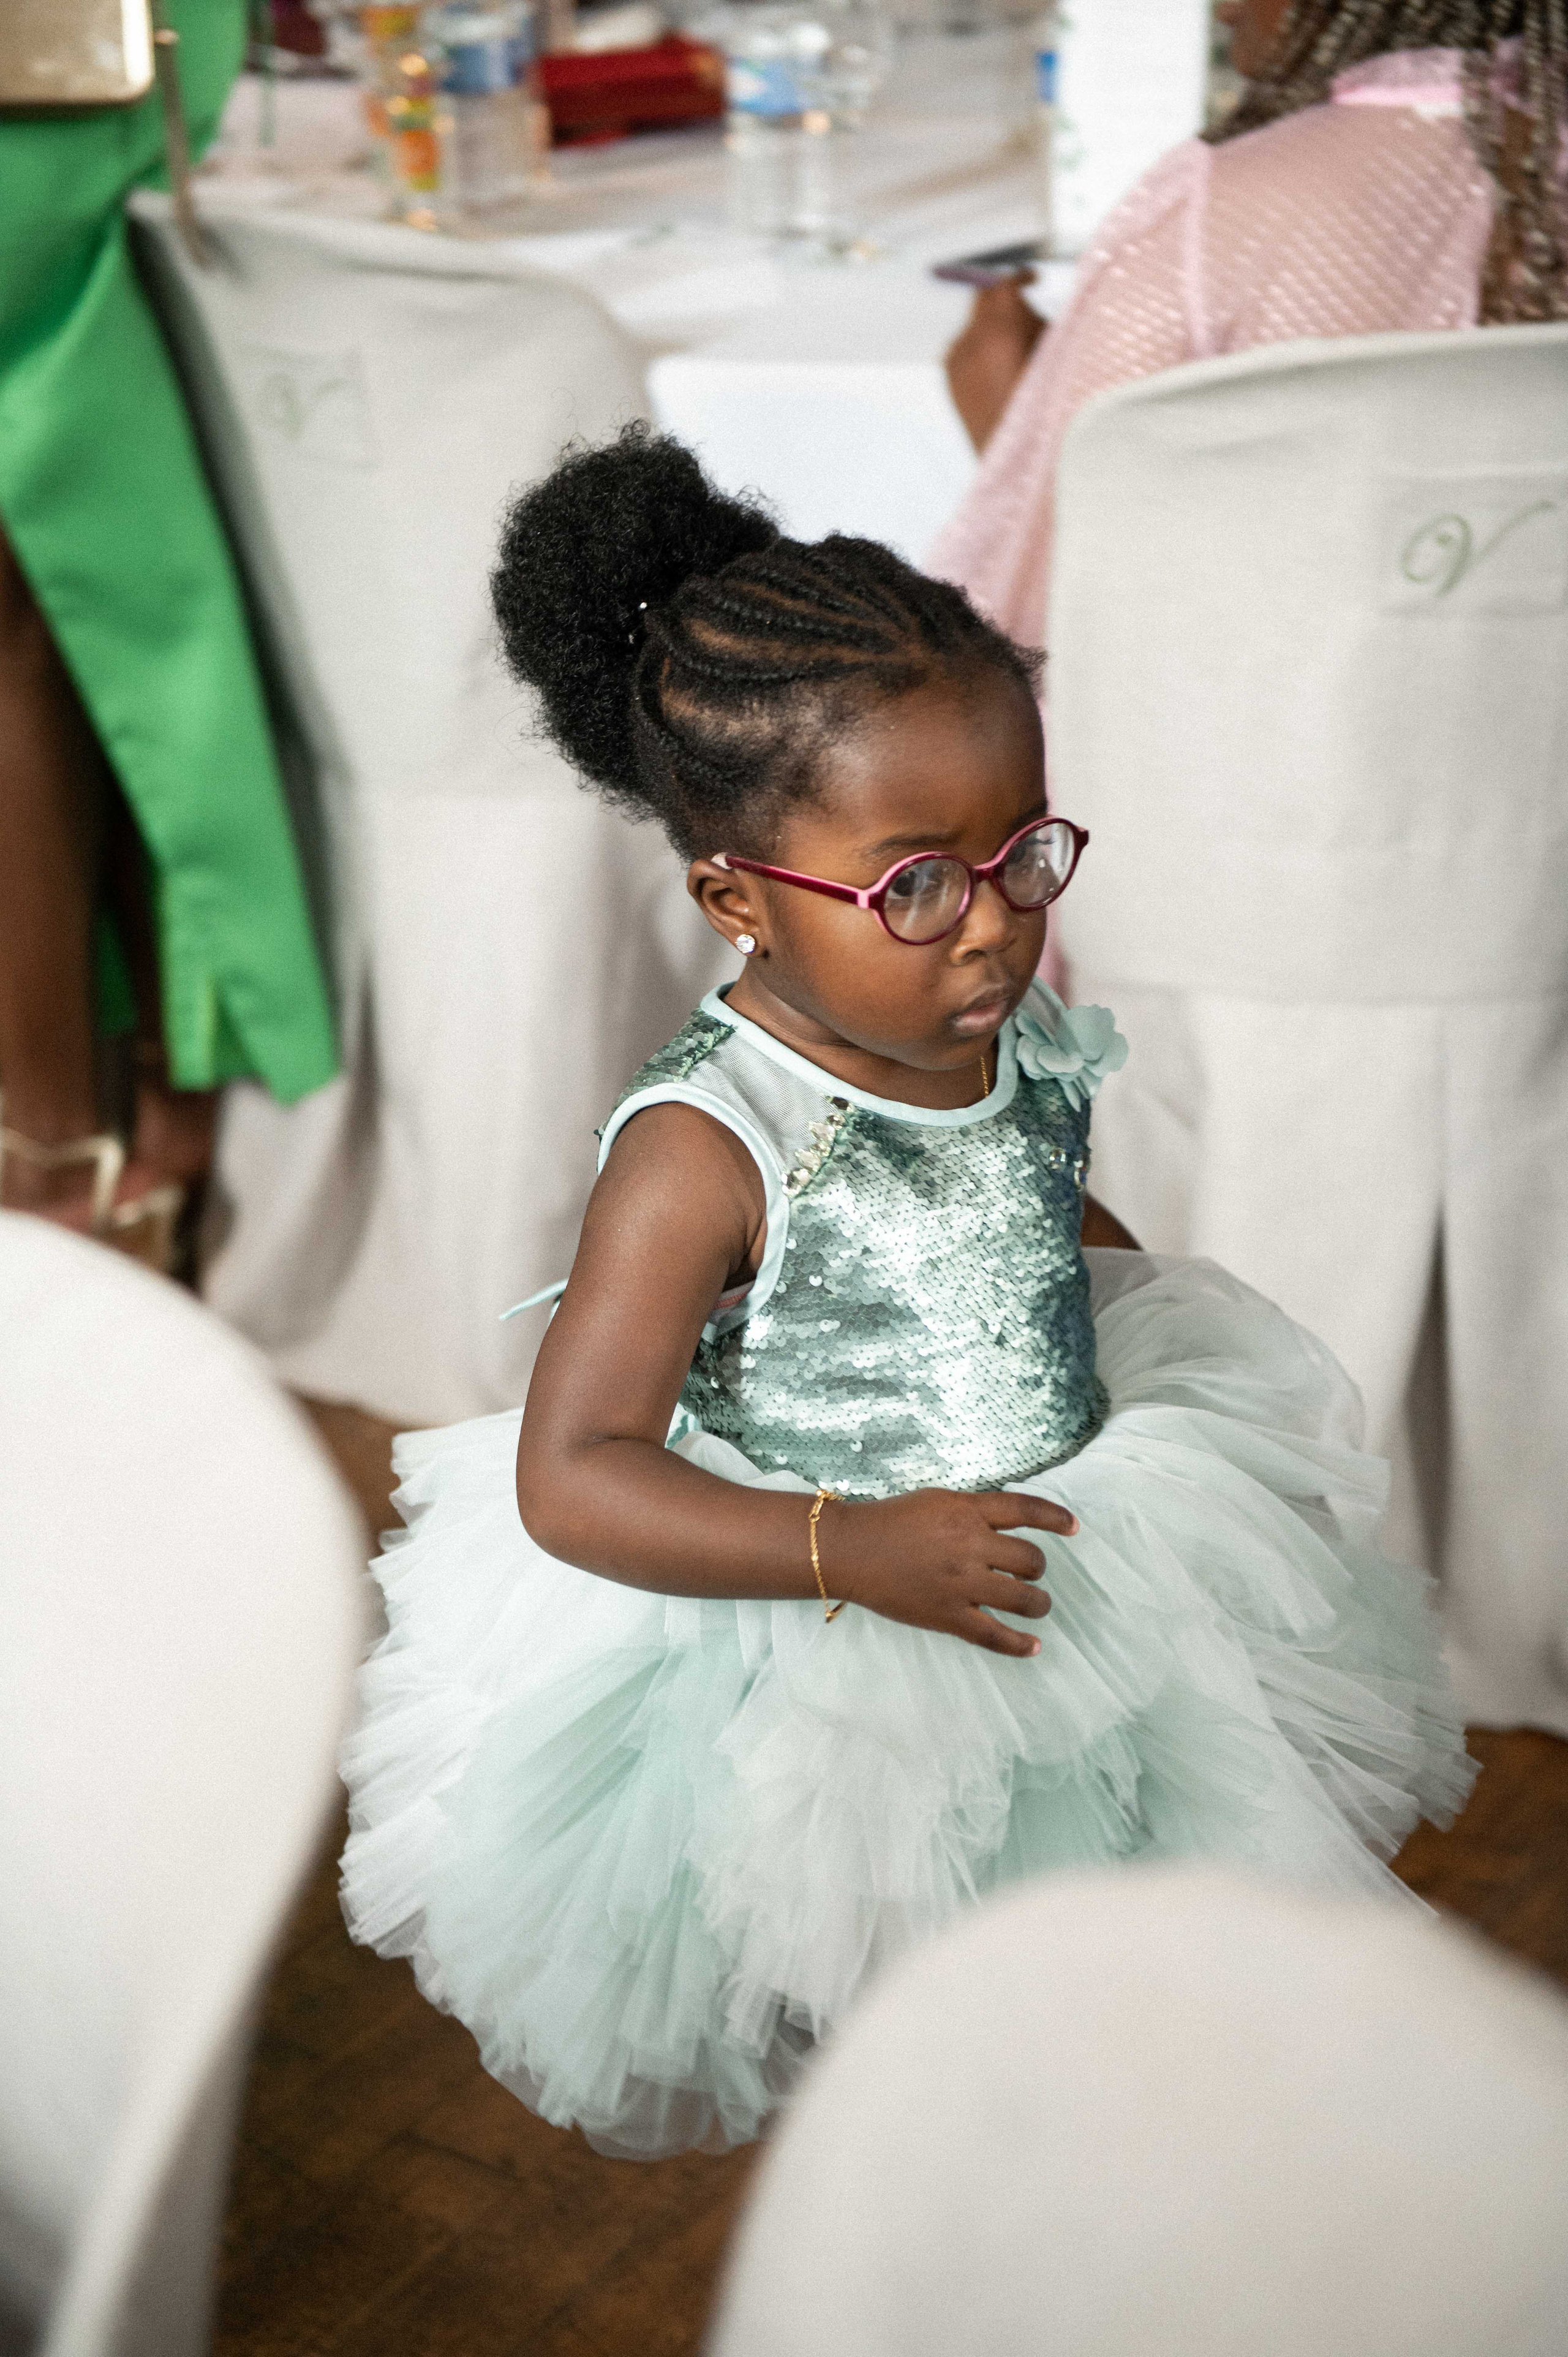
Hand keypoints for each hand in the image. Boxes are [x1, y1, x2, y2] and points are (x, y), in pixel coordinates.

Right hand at [820, 1487, 1072, 1655]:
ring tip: (1036, 1605)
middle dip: (1036, 1567)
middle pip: (1030, 1558)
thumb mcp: (937, 1500)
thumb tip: (1007, 1524)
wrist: (851, 1550)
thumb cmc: (891, 1521)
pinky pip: (994, 1635)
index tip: (1074, 1527)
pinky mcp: (948, 1616)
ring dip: (1038, 1603)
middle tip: (1029, 1573)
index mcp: (967, 1511)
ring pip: (1023, 1598)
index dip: (1056, 1518)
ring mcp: (961, 1583)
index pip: (1025, 1509)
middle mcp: (970, 1545)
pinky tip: (1033, 1646)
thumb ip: (973, 1511)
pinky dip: (1019, 1644)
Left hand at [944, 277, 1046, 454]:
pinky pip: (962, 349)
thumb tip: (1026, 310)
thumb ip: (1037, 324)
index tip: (1031, 278)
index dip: (1020, 277)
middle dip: (1004, 298)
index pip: (1004, 285)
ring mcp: (956, 360)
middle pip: (983, 299)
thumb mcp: (1051, 357)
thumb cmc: (1041, 409)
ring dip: (991, 324)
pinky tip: (997, 366)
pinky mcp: (949, 378)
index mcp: (1000, 331)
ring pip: (973, 325)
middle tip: (1023, 306)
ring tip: (1014, 346)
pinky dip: (978, 347)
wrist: (1014, 457)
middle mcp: (971, 341)